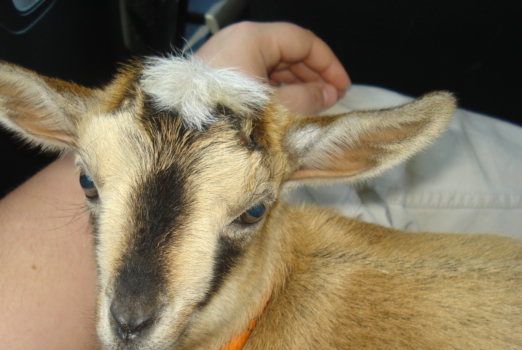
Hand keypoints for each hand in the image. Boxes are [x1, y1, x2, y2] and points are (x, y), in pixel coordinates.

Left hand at [196, 21, 350, 114]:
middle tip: (329, 100)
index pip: (302, 41)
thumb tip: (328, 94)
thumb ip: (307, 98)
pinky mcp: (214, 80)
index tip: (342, 86)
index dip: (328, 64)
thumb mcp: (275, 107)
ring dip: (293, 86)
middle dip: (312, 76)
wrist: (179, 138)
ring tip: (310, 109)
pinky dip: (272, 93)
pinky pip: (252, 80)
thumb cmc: (223, 118)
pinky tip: (283, 111)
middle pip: (286, 52)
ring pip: (269, 67)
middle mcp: (236, 42)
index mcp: (252, 38)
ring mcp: (224, 60)